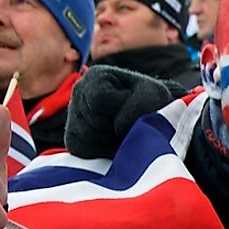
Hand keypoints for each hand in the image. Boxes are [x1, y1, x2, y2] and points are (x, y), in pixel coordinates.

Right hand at [65, 65, 184, 158]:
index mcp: (95, 76)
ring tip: (126, 131)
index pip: (99, 100)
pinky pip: (84, 152)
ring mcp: (73, 117)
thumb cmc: (154, 103)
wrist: (154, 121)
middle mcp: (78, 93)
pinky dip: (104, 152)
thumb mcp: (155, 95)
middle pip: (92, 121)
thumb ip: (140, 105)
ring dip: (112, 140)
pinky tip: (117, 143)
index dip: (122, 107)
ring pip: (87, 138)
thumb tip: (118, 129)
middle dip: (118, 126)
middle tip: (132, 121)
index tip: (135, 104)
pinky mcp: (75, 140)